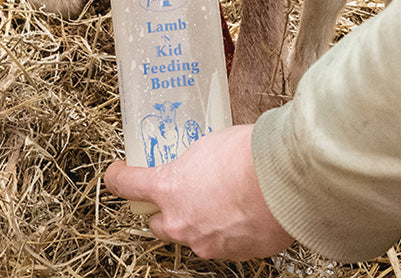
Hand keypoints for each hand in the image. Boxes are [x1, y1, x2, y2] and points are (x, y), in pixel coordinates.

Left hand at [104, 125, 292, 260]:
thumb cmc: (247, 155)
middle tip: (180, 191)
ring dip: (200, 219)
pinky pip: (221, 243)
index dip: (117, 178)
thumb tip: (196, 166)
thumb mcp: (208, 145)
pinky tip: (243, 211)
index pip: (127, 185)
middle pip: (157, 222)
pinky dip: (227, 230)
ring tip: (224, 198)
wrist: (283, 180)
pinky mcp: (233, 255)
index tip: (116, 173)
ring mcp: (206, 243)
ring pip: (191, 235)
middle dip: (165, 209)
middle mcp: (180, 222)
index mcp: (168, 189)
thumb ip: (192, 162)